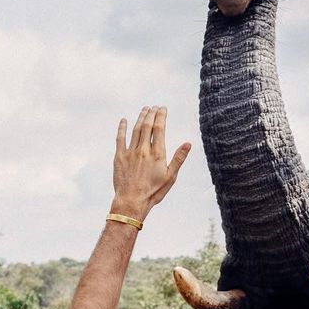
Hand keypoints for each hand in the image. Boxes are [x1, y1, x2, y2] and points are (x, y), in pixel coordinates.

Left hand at [111, 106, 191, 221]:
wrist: (132, 201)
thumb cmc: (153, 192)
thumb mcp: (170, 177)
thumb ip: (179, 158)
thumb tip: (188, 143)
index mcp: (157, 154)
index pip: (159, 129)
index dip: (161, 116)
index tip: (162, 108)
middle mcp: (143, 150)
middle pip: (147, 126)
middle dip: (151, 113)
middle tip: (154, 107)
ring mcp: (130, 152)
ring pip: (135, 129)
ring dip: (140, 118)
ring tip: (144, 110)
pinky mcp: (119, 157)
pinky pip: (120, 138)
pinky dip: (122, 128)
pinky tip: (124, 120)